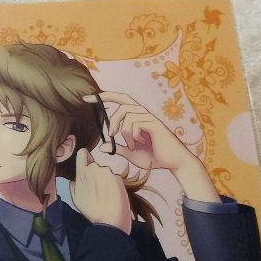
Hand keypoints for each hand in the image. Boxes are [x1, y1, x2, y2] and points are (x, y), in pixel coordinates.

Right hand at [71, 148, 131, 233]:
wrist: (110, 221)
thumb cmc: (92, 212)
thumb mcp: (76, 199)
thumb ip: (74, 184)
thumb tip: (74, 179)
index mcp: (82, 173)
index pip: (82, 153)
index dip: (84, 158)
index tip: (86, 164)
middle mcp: (95, 169)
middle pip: (95, 165)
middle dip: (95, 174)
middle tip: (96, 189)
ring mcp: (108, 173)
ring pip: (105, 172)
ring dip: (105, 180)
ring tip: (105, 195)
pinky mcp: (119, 178)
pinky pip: (115, 178)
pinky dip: (114, 185)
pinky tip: (113, 196)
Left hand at [89, 91, 219, 204]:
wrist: (174, 163)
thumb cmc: (155, 158)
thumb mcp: (131, 154)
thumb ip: (118, 149)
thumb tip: (101, 147)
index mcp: (138, 118)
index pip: (121, 101)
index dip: (105, 97)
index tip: (86, 98)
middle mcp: (144, 114)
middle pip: (123, 99)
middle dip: (106, 98)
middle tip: (97, 112)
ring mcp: (150, 118)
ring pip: (127, 113)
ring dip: (121, 130)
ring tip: (126, 143)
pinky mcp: (155, 124)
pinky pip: (135, 123)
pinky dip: (131, 135)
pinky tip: (135, 144)